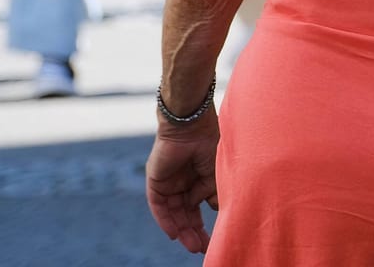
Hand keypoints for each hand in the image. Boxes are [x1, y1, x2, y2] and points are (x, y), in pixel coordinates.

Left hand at [147, 113, 220, 253]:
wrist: (191, 125)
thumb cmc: (210, 142)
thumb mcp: (217, 173)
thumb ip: (214, 194)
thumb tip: (217, 213)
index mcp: (198, 179)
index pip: (198, 208)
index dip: (205, 224)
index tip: (214, 239)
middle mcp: (182, 183)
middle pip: (185, 214)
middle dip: (194, 232)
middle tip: (202, 248)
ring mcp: (168, 183)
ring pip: (173, 213)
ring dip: (182, 231)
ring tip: (193, 246)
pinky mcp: (155, 182)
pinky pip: (159, 206)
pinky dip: (165, 221)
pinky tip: (174, 234)